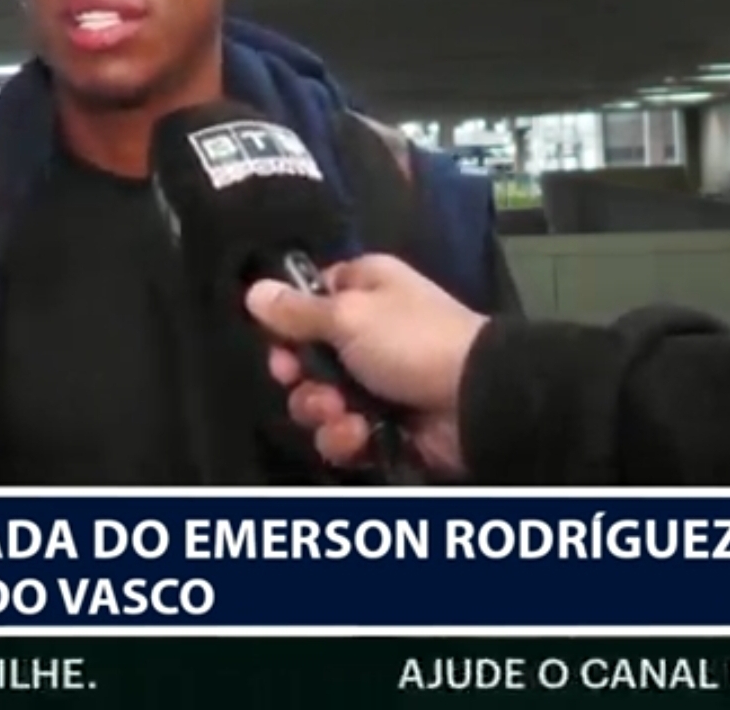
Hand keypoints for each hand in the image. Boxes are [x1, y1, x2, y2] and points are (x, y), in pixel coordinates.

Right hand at [243, 254, 487, 475]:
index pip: (308, 301)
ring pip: (317, 402)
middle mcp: (367, 333)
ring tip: (342, 413)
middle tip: (302, 380)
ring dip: (321, 411)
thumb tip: (254, 290)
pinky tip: (359, 436)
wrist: (475, 400)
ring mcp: (375, 382)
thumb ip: (295, 311)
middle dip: (299, 378)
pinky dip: (345, 438)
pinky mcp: (382, 425)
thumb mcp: (349, 315)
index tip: (278, 341)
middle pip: (304, 358)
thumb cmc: (412, 341)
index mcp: (364, 290)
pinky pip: (342, 434)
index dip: (287, 323)